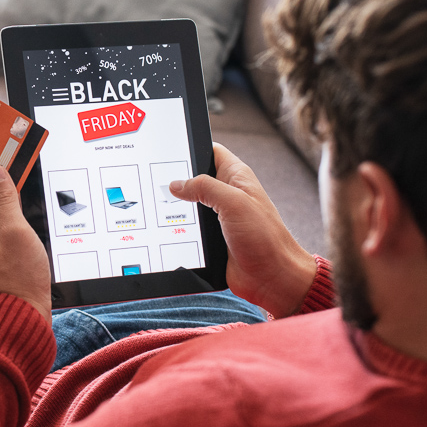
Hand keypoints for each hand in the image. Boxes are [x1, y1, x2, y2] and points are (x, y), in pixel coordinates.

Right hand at [169, 143, 316, 317]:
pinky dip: (178, 230)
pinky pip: (189, 229)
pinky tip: (165, 230)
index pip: (210, 152)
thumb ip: (205, 187)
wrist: (272, 278)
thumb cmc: (265, 238)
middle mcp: (226, 195)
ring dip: (176, 209)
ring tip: (156, 206)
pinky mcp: (212, 238)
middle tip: (155, 182)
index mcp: (236, 177)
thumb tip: (177, 184)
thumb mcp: (234, 203)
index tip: (167, 150)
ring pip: (188, 206)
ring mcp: (218, 217)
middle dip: (176, 181)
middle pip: (193, 179)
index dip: (191, 148)